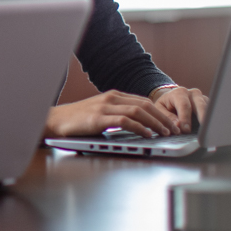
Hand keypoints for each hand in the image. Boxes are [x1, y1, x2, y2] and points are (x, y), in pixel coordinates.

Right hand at [45, 90, 182, 138]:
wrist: (55, 121)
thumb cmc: (77, 120)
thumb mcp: (101, 113)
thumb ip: (117, 115)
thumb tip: (139, 125)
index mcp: (113, 95)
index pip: (143, 101)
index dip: (160, 111)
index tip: (172, 122)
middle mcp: (111, 98)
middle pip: (144, 104)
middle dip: (163, 117)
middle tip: (175, 128)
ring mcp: (105, 107)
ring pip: (138, 111)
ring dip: (155, 122)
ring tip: (165, 132)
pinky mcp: (99, 118)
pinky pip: (125, 121)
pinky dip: (140, 127)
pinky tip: (148, 134)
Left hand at [151, 86, 208, 133]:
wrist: (171, 98)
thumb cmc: (165, 105)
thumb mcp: (160, 109)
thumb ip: (168, 117)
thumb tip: (178, 126)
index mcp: (179, 93)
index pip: (184, 105)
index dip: (185, 118)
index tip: (186, 130)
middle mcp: (193, 93)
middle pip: (200, 105)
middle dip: (202, 118)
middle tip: (204, 130)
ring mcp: (202, 99)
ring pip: (209, 108)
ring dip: (209, 120)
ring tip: (210, 132)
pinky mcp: (208, 105)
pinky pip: (212, 112)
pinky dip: (211, 121)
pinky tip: (211, 130)